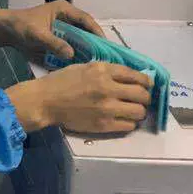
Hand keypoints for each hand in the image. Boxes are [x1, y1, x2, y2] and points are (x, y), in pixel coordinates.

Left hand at [0, 0, 104, 64]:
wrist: (5, 31)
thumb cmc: (20, 26)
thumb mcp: (37, 34)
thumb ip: (54, 43)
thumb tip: (72, 55)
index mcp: (64, 10)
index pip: (86, 19)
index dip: (97, 31)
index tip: (105, 44)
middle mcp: (67, 19)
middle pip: (87, 31)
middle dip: (95, 44)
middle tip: (106, 59)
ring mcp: (64, 30)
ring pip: (81, 41)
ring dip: (87, 52)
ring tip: (97, 66)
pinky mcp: (59, 40)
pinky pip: (72, 48)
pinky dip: (76, 57)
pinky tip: (82, 68)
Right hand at [6, 62, 151, 134]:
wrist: (45, 101)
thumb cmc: (61, 81)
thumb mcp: (84, 67)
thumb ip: (106, 71)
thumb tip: (128, 77)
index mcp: (102, 71)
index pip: (136, 76)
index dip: (146, 81)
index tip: (147, 84)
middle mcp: (108, 88)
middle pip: (142, 95)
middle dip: (145, 97)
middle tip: (141, 99)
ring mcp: (107, 108)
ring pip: (139, 112)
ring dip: (139, 111)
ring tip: (132, 110)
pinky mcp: (104, 125)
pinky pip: (129, 126)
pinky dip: (130, 123)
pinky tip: (123, 119)